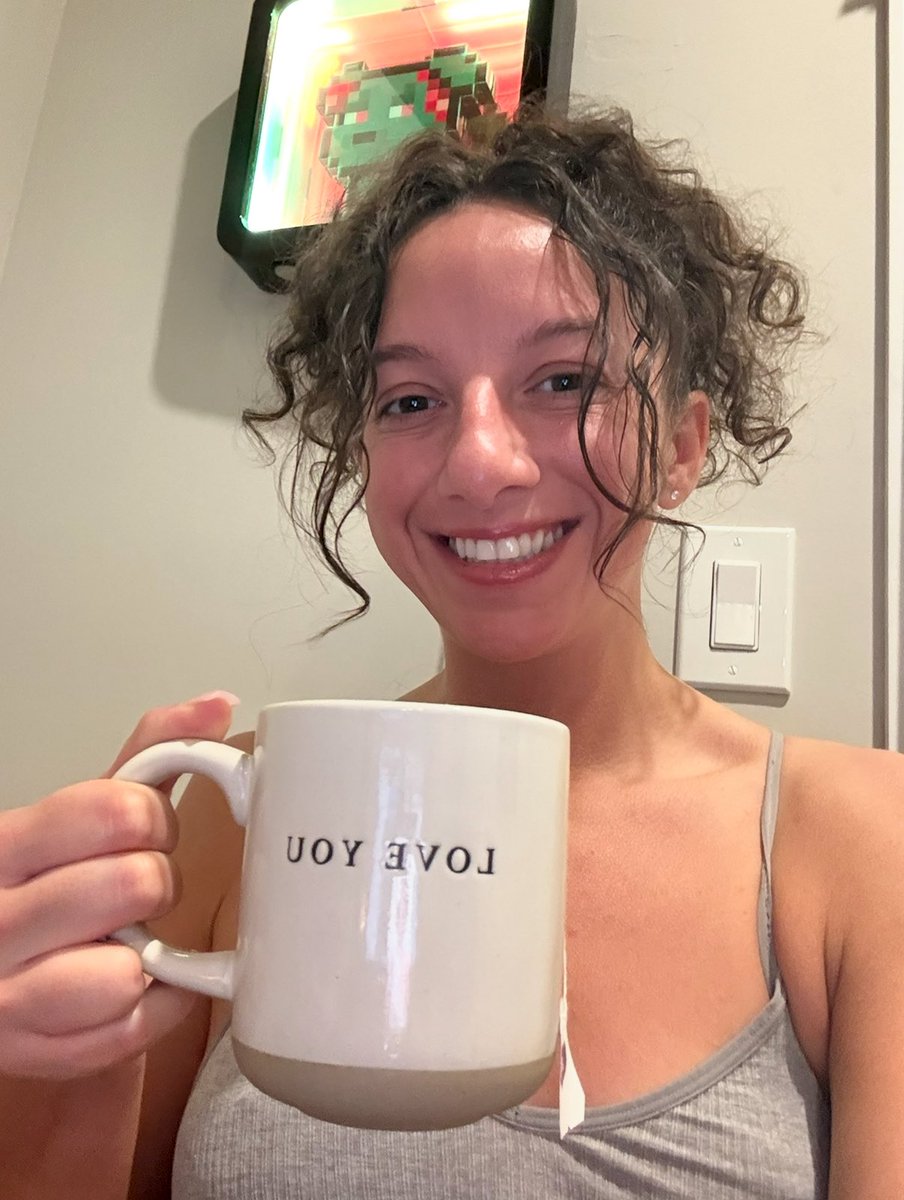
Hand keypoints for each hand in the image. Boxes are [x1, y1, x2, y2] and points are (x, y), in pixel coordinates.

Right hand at [0, 693, 237, 1078]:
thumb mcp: (86, 814)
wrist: (14, 979)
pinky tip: (137, 986)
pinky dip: (154, 1009)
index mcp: (6, 845)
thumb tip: (218, 704)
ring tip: (129, 943)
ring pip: (128, 971)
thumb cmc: (59, 883)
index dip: (152, 819)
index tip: (144, 829)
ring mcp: (8, 996)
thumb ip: (149, 754)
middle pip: (134, 885)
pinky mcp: (35, 1055)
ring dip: (149, 956)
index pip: (115, 811)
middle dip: (156, 883)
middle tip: (139, 890)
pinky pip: (132, 1030)